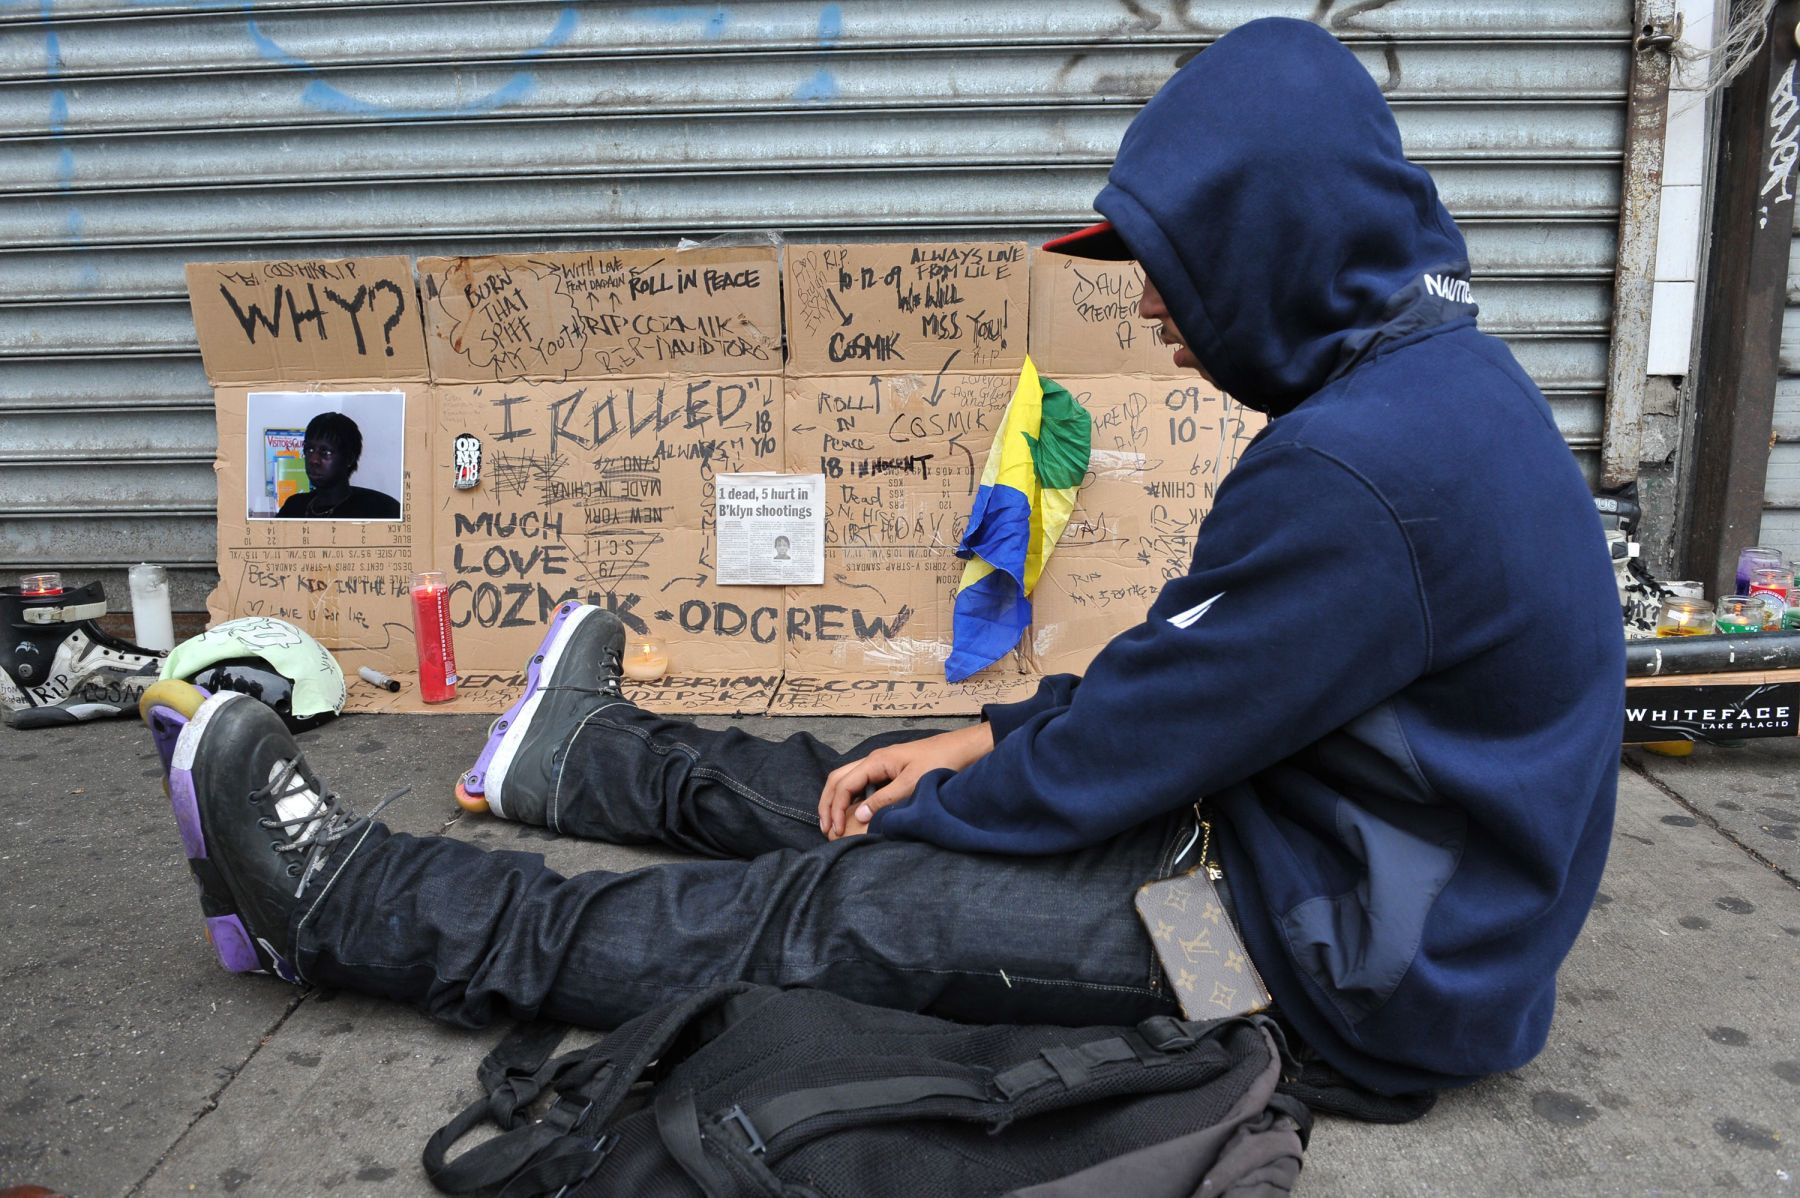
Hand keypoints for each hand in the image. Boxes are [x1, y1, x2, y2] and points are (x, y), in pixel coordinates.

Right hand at [818, 723, 995, 839]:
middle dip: (827, 803)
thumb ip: (884, 800)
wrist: (961, 749)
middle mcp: (873, 760)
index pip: (843, 784)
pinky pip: (861, 783)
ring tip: (833, 823)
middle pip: (838, 779)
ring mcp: (880, 765)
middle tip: (826, 828)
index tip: (836, 829)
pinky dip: (851, 798)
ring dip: (836, 800)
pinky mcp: (889, 771)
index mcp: (875, 761)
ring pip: (847, 780)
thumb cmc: (940, 762)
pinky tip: (854, 813)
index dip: (835, 808)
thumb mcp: (912, 784)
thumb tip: (857, 815)